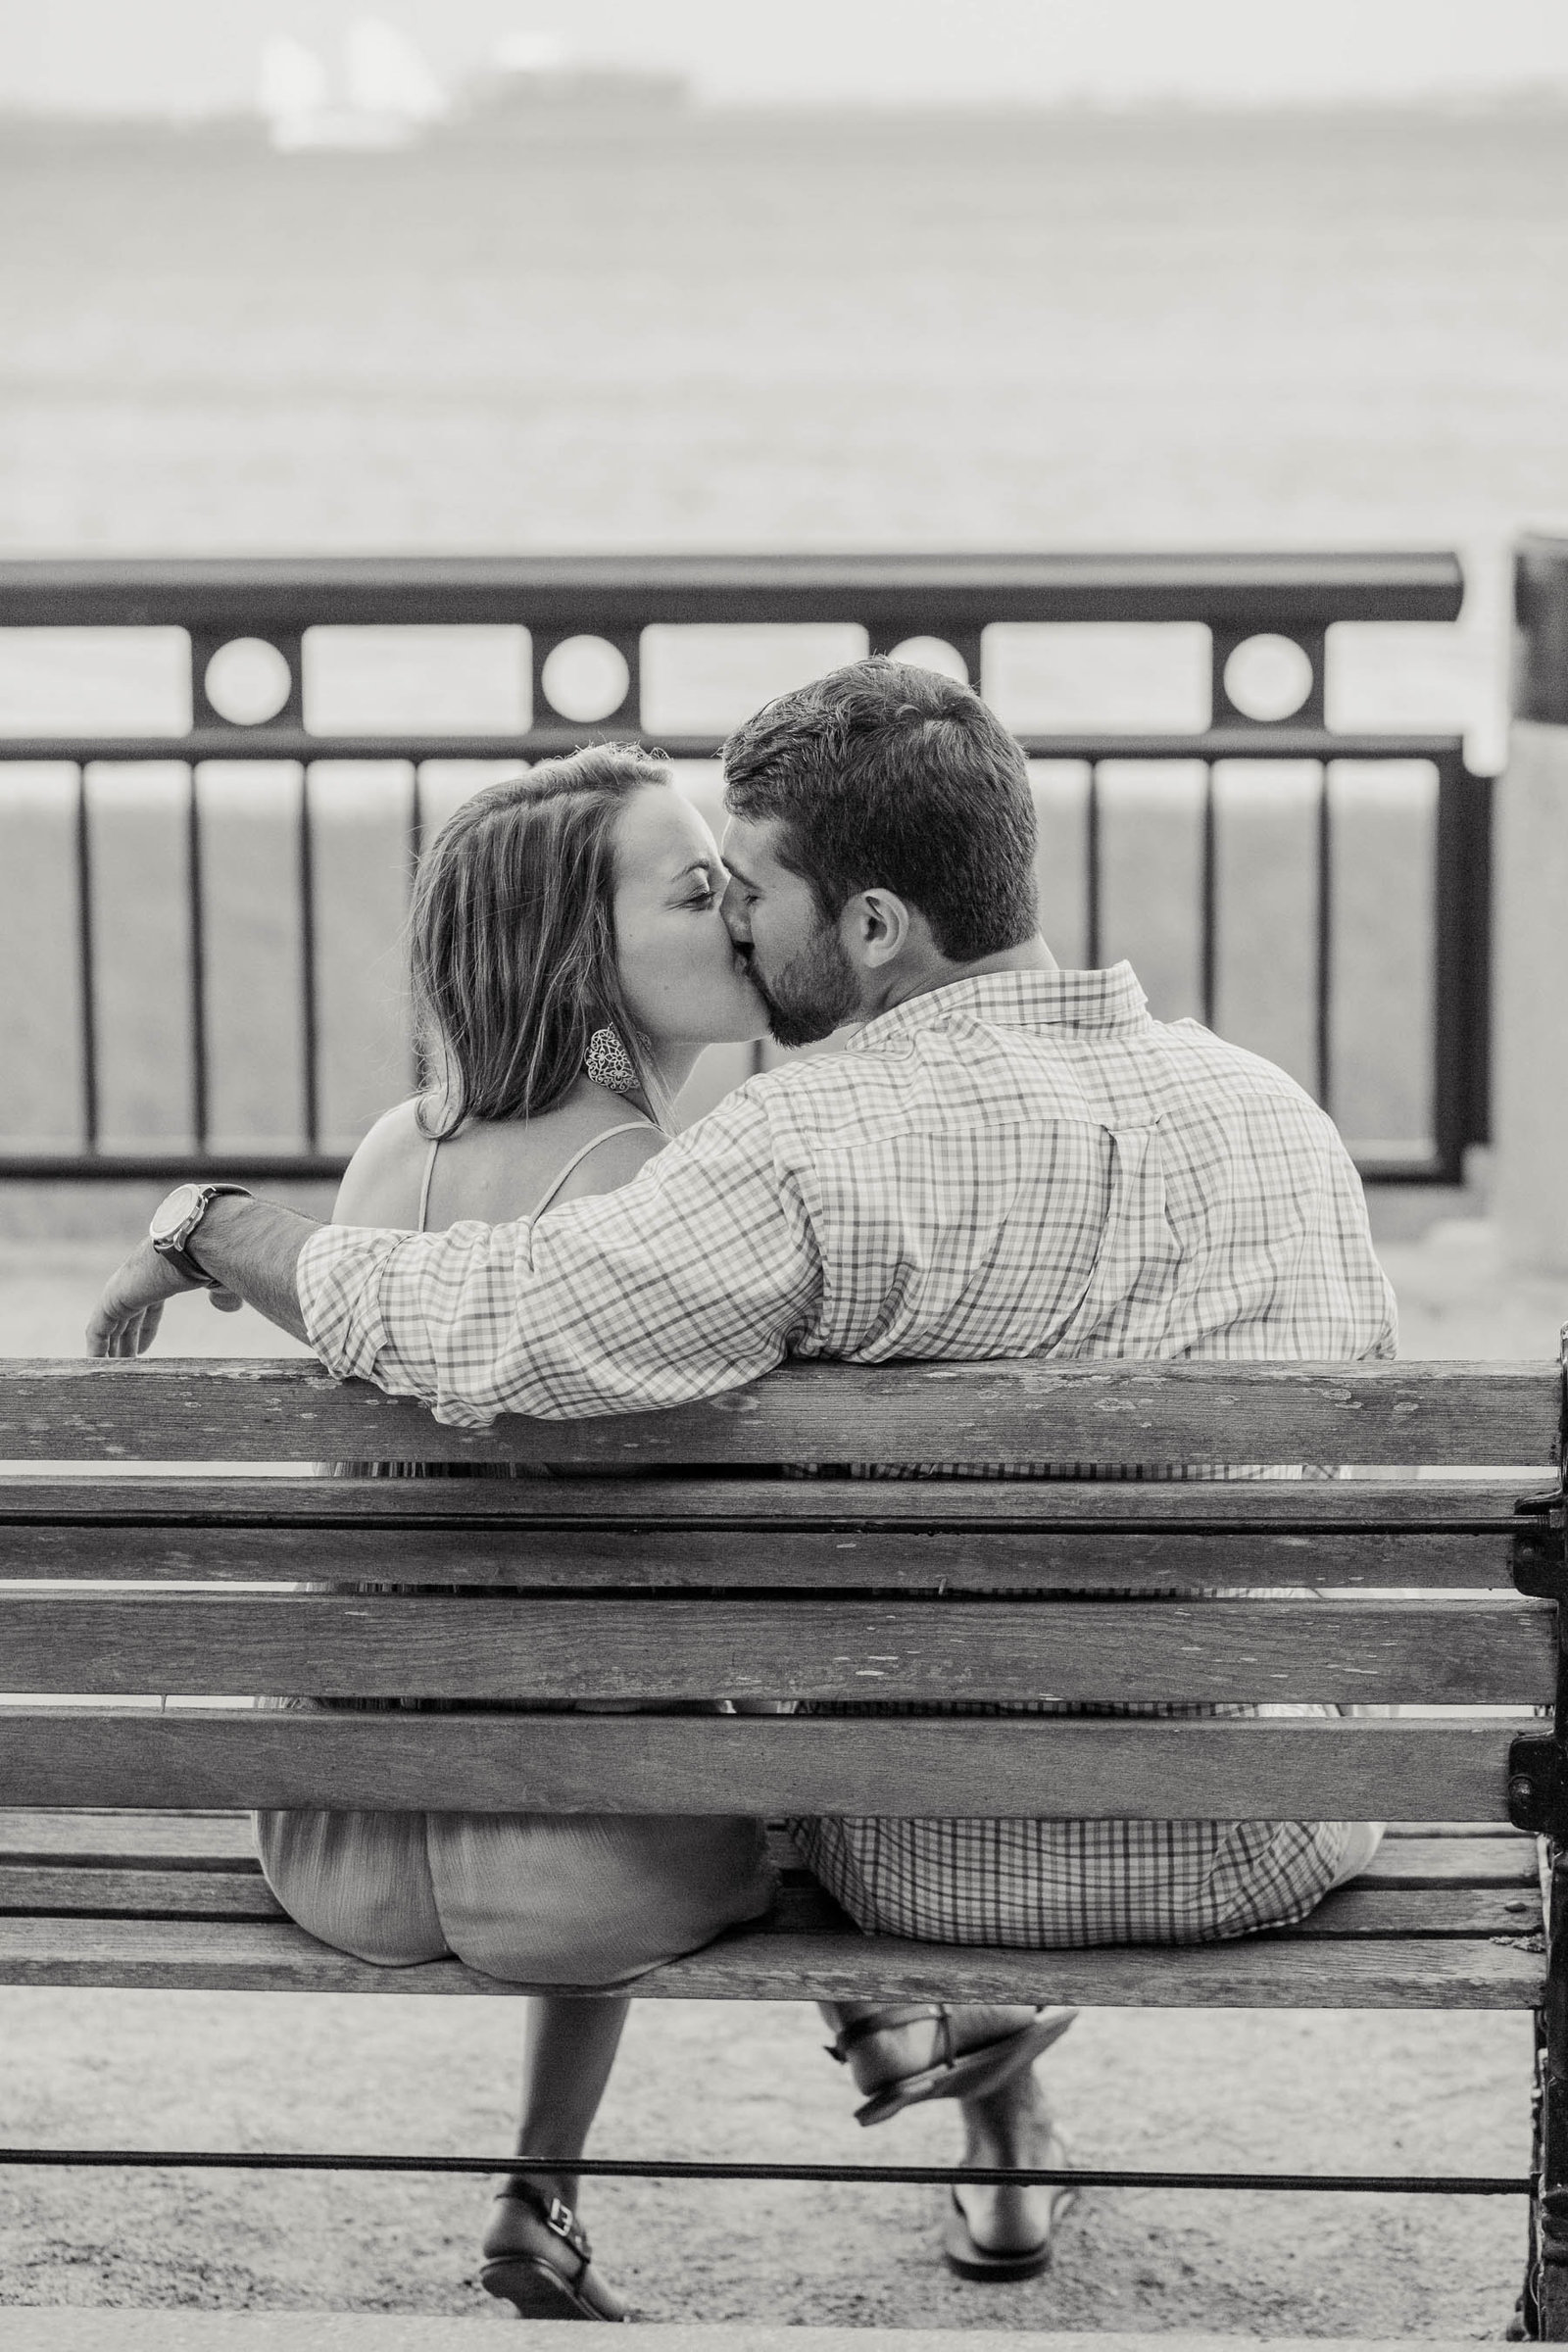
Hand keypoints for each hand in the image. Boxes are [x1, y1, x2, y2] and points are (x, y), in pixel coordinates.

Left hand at [85, 1240, 240, 1358]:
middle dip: (125, 1342)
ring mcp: (123, 1288)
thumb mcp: (221, 1281)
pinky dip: (96, 1348)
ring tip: (109, 1372)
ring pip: (110, 1325)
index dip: (146, 1329)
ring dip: (110, 1349)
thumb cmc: (214, 1258)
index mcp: (161, 1274)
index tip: (144, 1349)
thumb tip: (228, 1307)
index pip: (149, 1307)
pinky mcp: (113, 1298)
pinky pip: (98, 1329)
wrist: (198, 1242)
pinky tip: (94, 1365)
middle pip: (127, 1317)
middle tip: (124, 1365)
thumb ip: (223, 1295)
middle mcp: (138, 1279)